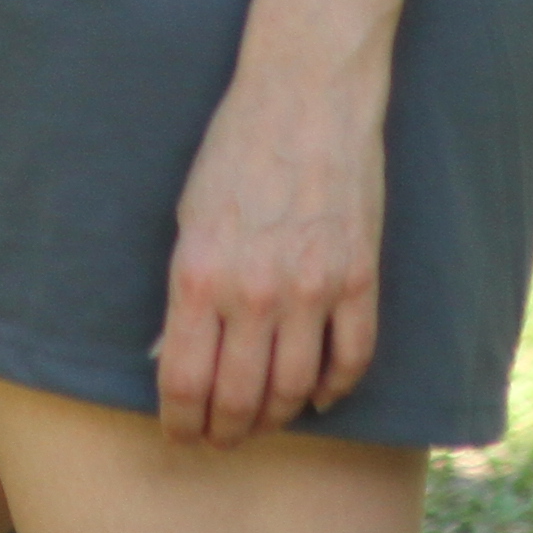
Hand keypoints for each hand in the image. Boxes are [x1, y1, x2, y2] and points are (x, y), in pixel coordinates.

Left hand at [152, 58, 386, 445]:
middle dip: (223, 432)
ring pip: (293, 390)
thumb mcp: (188, 214)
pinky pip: (352, 359)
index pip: (183, 379)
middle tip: (219, 440)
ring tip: (262, 423)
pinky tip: (317, 394)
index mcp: (199, 274)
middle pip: (238, 398)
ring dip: (274, 418)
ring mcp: (312, 289)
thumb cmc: (236, 145)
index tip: (179, 434)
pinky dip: (333, 388)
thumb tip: (173, 349)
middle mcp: (254, 292)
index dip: (179, 420)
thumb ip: (186, 285)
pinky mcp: (359, 278)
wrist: (306, 93)